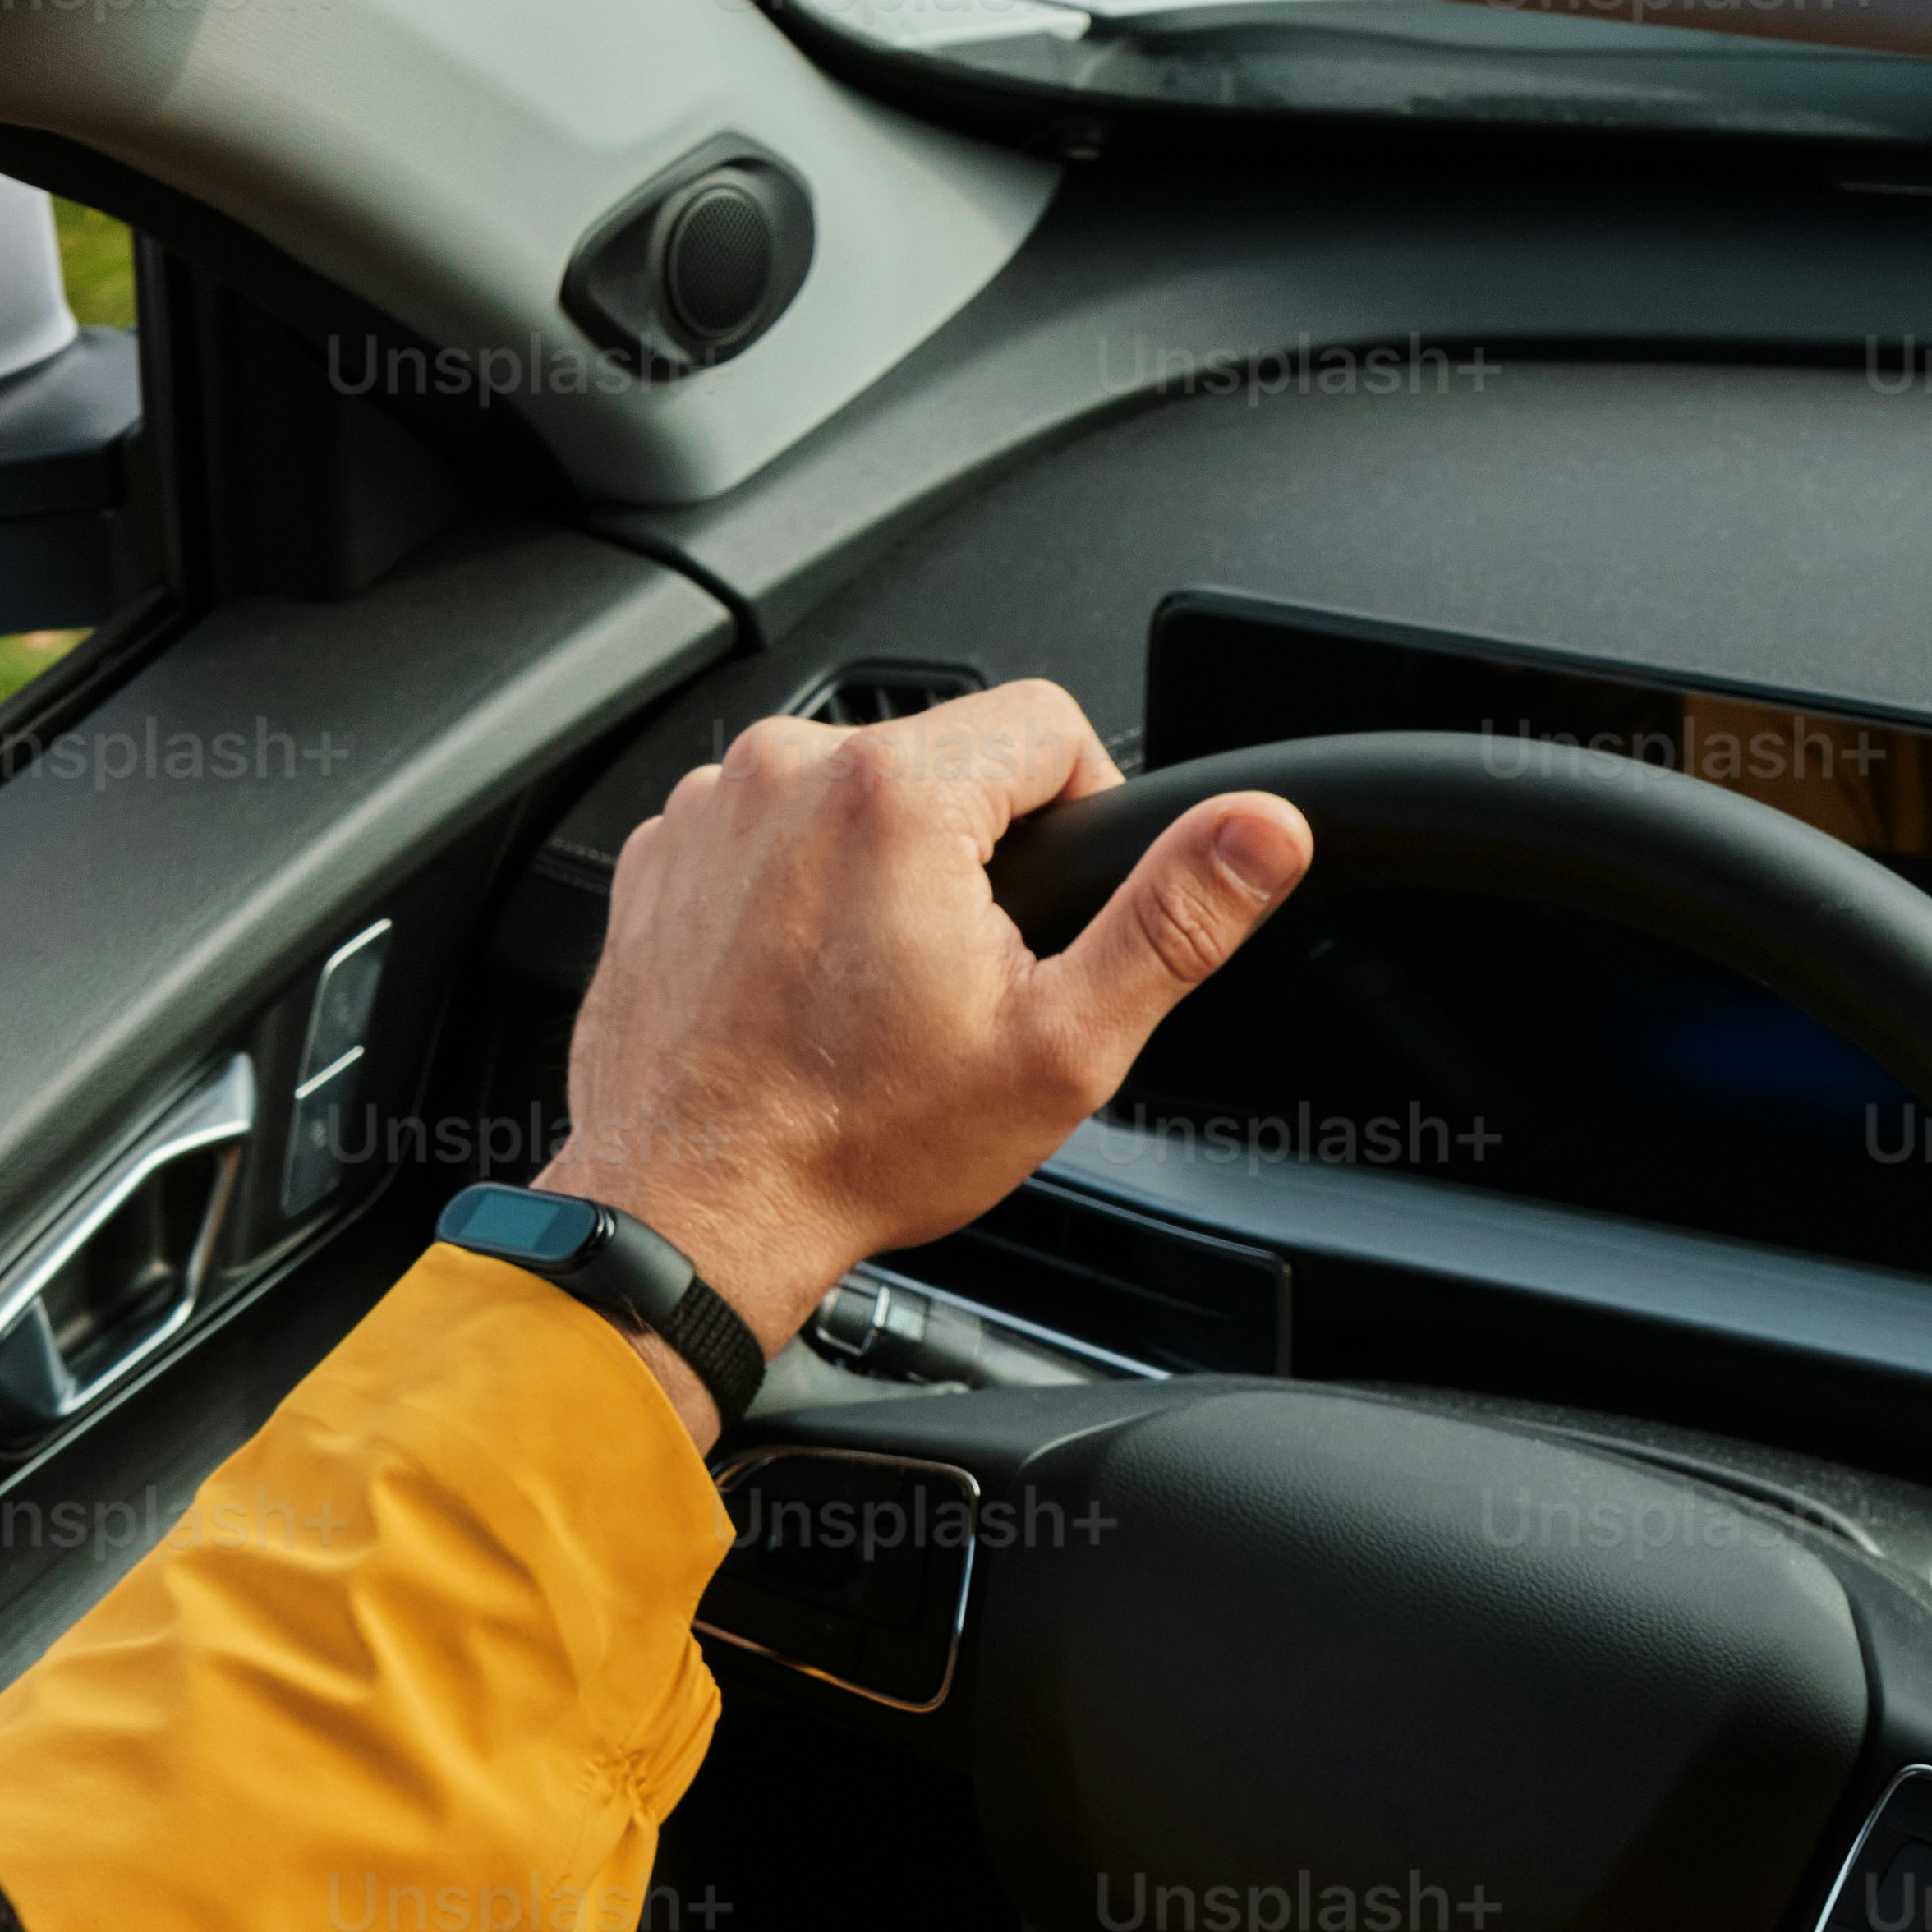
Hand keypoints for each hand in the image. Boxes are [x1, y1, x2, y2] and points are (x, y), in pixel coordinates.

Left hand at [536, 680, 1311, 1440]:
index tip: (1049, 913)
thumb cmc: (858, 1142)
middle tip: (957, 981)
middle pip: (948, 759)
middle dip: (975, 856)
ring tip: (872, 993)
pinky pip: (770, 832)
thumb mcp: (1062, 1044)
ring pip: (855, 795)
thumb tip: (1265, 830)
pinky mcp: (665, 849)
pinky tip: (805, 988)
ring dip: (883, 872)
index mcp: (898, 794)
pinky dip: (799, 893)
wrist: (696, 1210)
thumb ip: (1175, 919)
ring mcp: (713, 806)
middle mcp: (790, 770)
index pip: (1048, 720)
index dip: (1082, 814)